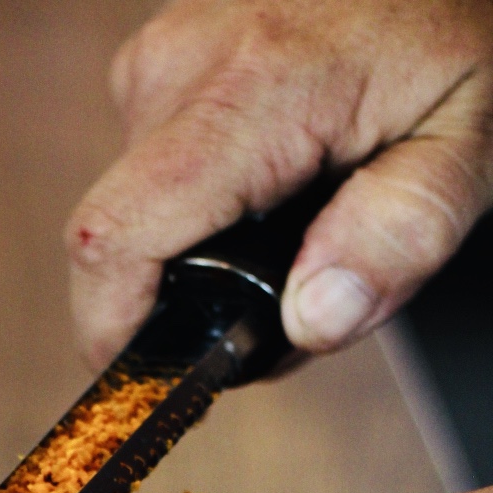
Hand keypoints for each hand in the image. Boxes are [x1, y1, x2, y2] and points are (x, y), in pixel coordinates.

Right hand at [67, 0, 492, 369]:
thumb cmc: (467, 25)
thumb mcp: (472, 144)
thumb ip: (401, 237)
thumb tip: (312, 320)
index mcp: (252, 91)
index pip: (117, 238)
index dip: (111, 329)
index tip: (150, 380)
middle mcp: (182, 65)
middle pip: (132, 239)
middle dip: (194, 298)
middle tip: (303, 287)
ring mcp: (165, 54)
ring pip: (141, 208)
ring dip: (202, 247)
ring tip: (303, 216)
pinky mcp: (164, 57)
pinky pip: (155, 163)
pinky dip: (206, 197)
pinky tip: (280, 176)